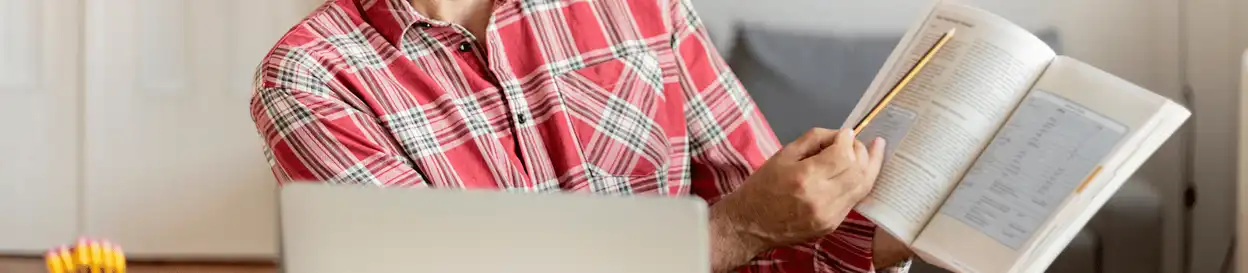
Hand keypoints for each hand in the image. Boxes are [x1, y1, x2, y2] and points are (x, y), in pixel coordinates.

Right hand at [712, 128, 885, 251]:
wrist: (749, 225)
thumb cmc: (761, 187)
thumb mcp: (783, 154)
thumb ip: (814, 139)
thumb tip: (840, 136)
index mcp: (805, 177)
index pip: (843, 154)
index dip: (848, 140)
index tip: (845, 133)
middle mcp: (821, 198)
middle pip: (858, 169)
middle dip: (861, 151)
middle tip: (855, 142)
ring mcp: (829, 215)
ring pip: (863, 186)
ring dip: (869, 166)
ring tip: (871, 151)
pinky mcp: (832, 225)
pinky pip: (855, 200)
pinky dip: (859, 183)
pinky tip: (857, 172)